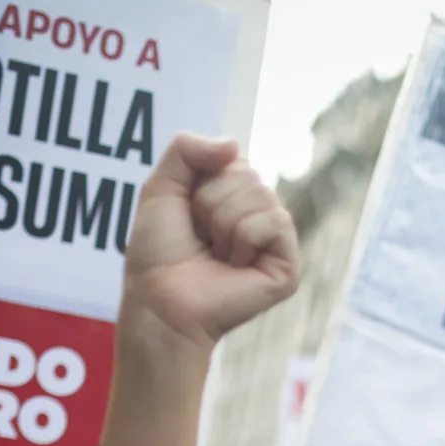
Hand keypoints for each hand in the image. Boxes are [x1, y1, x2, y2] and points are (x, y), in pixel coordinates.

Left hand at [123, 134, 298, 347]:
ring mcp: (274, 242)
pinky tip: (235, 265)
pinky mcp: (287, 267)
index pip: (233, 158)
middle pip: (247, 175)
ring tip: (216, 255)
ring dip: (223, 223)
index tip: (187, 213)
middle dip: (211, 202)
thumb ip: (186, 149)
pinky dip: (244, 238)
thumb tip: (233, 145)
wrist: (160, 300)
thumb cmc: (157, 253)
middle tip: (201, 238)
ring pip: (260, 195)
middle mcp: (257, 216)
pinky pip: (275, 221)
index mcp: (232, 198)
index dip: (203, 181)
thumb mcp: (160, 187)